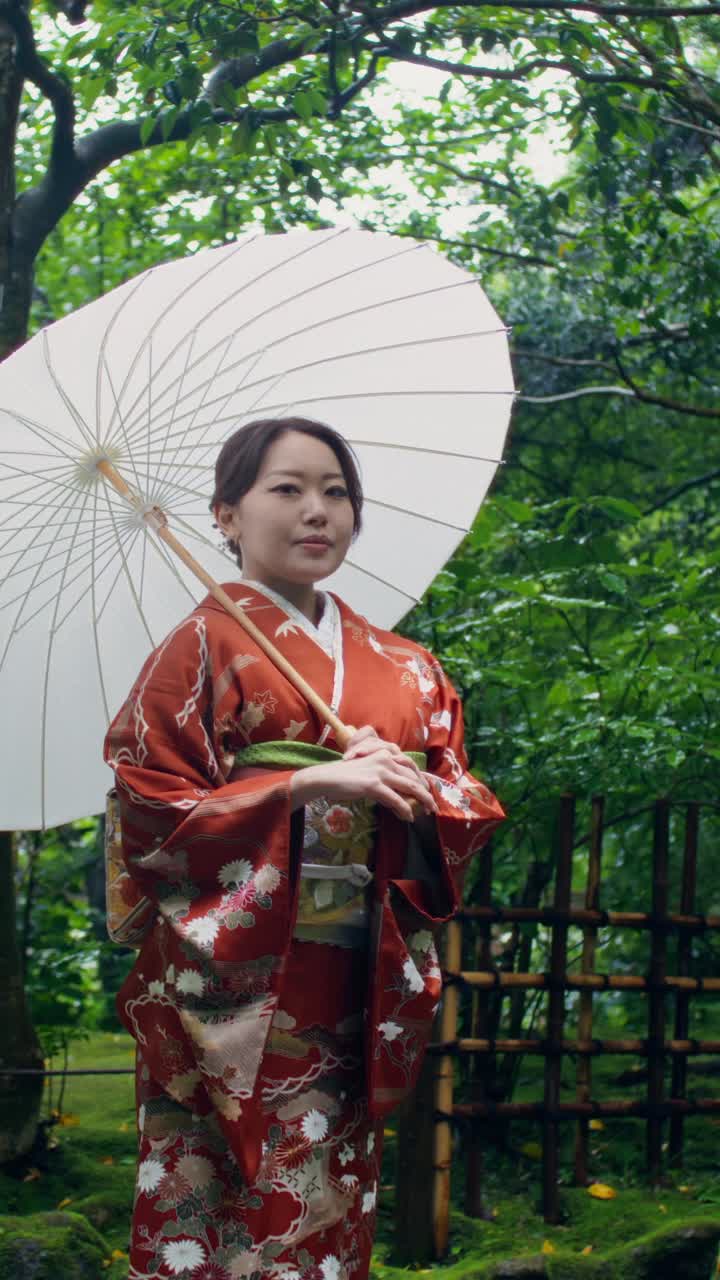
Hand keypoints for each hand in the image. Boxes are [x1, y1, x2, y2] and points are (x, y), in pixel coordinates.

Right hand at [290, 750, 437, 822]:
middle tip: (432, 804)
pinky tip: (408, 817)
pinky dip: (405, 809)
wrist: (326, 778)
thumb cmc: (345, 777)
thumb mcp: (368, 772)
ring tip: (428, 811)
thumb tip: (399, 796)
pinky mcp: (374, 785)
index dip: (422, 778)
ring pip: (410, 787)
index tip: (428, 790)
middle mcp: (386, 759)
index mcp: (384, 754)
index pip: (410, 765)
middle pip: (414, 776)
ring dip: (422, 801)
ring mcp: (380, 772)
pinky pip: (396, 799)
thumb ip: (384, 778)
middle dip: (426, 792)